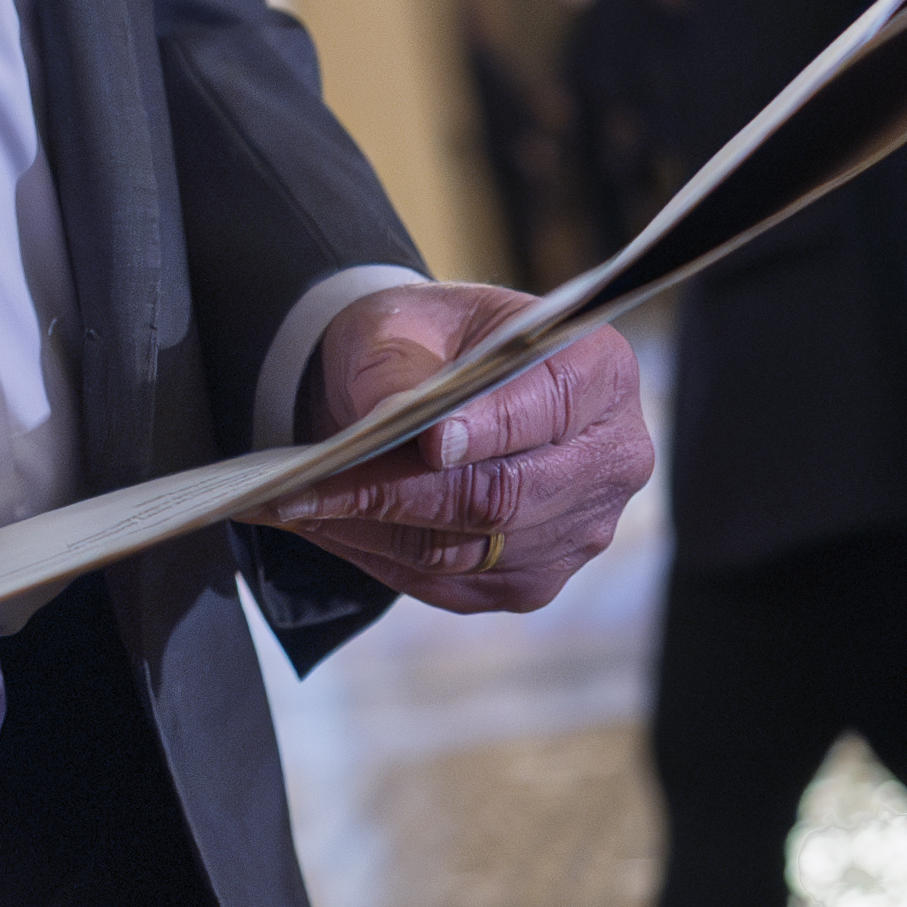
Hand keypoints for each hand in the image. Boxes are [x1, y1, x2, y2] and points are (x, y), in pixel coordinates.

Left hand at [267, 290, 648, 614]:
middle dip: (404, 493)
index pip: (555, 403)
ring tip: (295, 504)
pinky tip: (325, 527)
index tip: (428, 441)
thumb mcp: (403, 322)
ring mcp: (579, 531)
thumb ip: (401, 363)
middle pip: (509, 495)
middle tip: (313, 484)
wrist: (423, 387)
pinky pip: (451, 583)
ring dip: (376, 530)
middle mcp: (611, 459)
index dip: (493, 428)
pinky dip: (379, 557)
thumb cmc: (425, 341)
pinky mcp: (533, 581)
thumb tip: (393, 412)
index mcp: (601, 371)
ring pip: (470, 549)